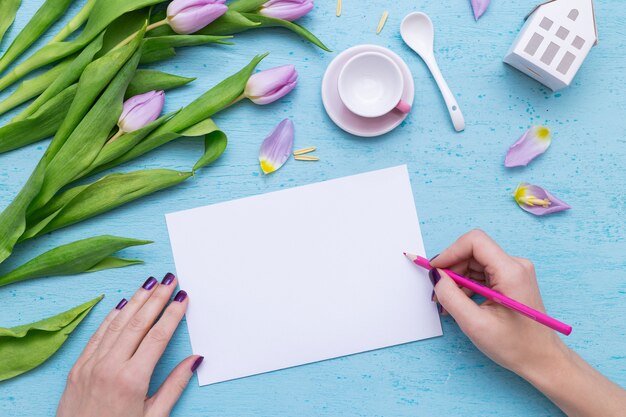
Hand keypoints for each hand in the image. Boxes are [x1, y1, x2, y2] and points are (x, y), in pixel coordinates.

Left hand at [57, 274, 201, 416]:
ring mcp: (90, 365)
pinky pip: (97, 335)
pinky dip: (111, 317)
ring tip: (150, 282)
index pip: (158, 336)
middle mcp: (109, 367)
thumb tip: (195, 360)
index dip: (172, 314)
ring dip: (135, 300)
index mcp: (132, 379)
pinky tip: (122, 303)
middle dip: (156, 298)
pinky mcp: (77, 368)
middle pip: (138, 323)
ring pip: (117, 324)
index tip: (183, 297)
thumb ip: (175, 386)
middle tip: (170, 279)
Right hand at [429, 229, 565, 377]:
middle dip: (451, 269)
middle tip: (437, 292)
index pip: (474, 241)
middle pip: (472, 252)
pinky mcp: (510, 279)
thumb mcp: (475, 324)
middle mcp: (515, 266)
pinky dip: (466, 285)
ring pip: (474, 262)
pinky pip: (481, 272)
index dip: (450, 252)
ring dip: (456, 279)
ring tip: (447, 303)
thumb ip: (450, 296)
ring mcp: (514, 272)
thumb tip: (436, 276)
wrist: (542, 359)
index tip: (435, 269)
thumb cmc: (516, 346)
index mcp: (511, 272)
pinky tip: (460, 303)